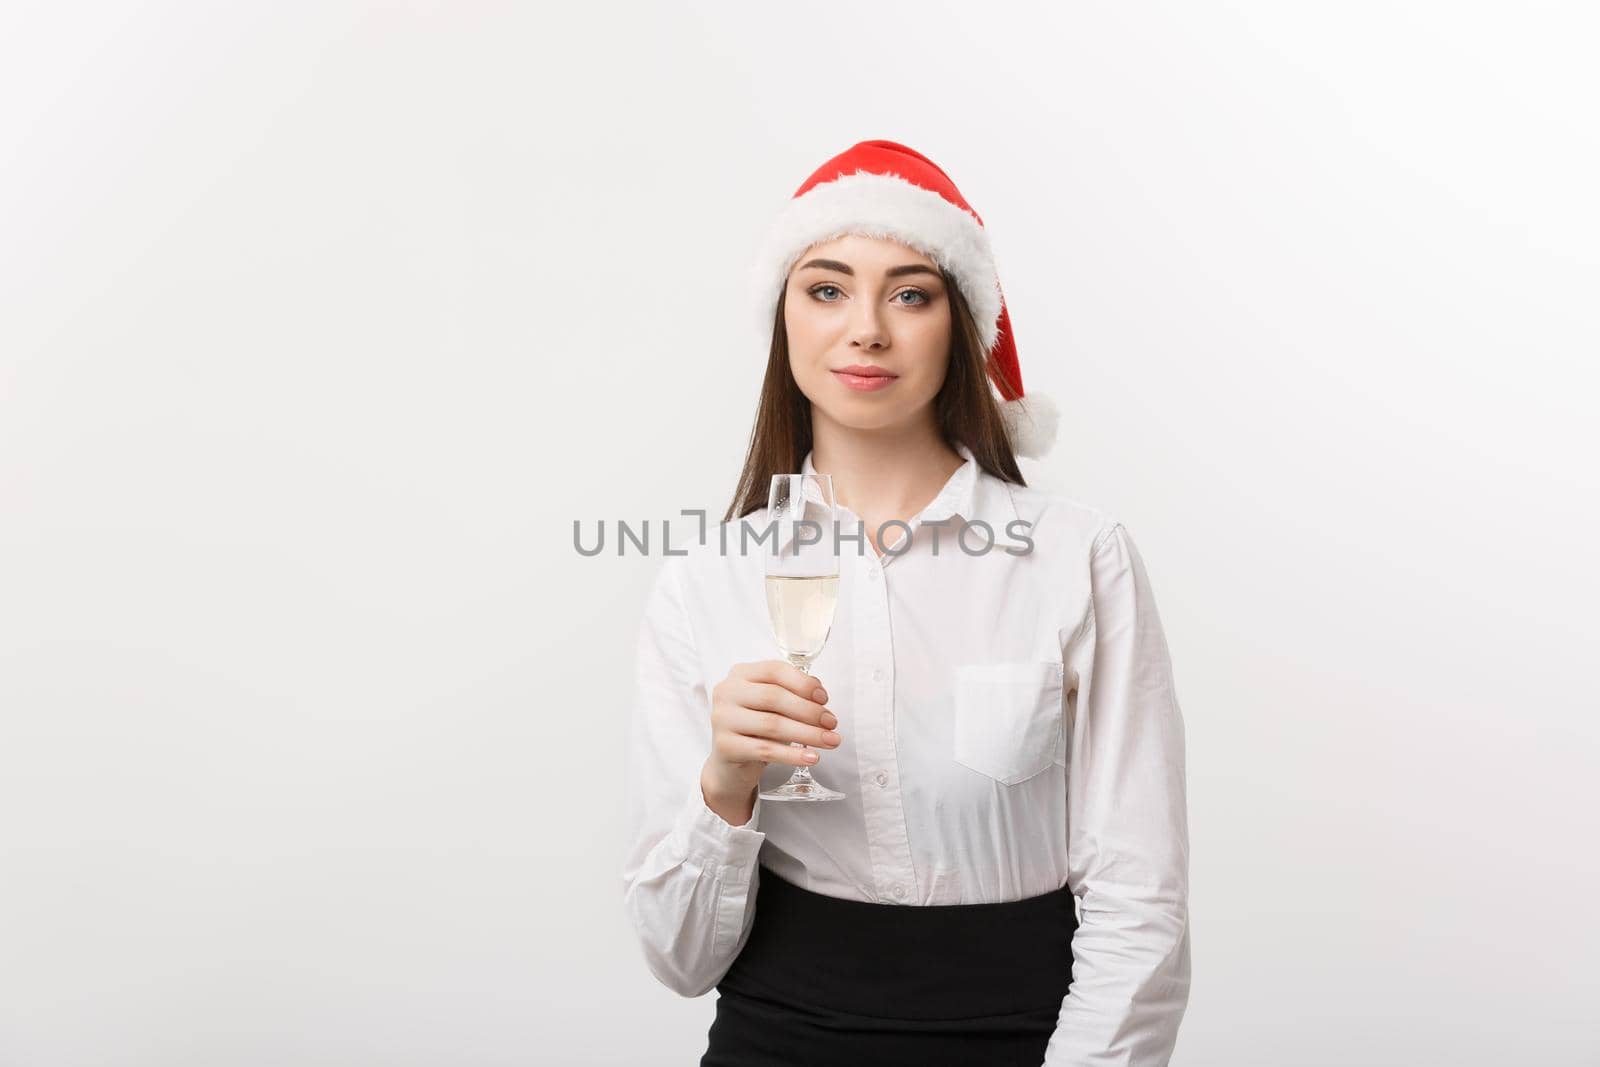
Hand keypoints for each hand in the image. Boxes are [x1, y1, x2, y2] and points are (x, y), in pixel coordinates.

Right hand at [701, 660, 841, 807]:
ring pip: (771, 724)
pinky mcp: (724, 746)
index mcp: (740, 674)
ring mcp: (722, 719)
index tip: (825, 698)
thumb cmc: (755, 728)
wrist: (729, 763)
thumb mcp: (772, 706)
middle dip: (809, 711)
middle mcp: (727, 692)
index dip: (803, 683)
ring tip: (830, 741)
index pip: (774, 670)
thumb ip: (793, 692)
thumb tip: (819, 690)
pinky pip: (765, 750)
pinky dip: (792, 755)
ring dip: (807, 733)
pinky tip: (811, 757)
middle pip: (773, 697)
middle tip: (831, 723)